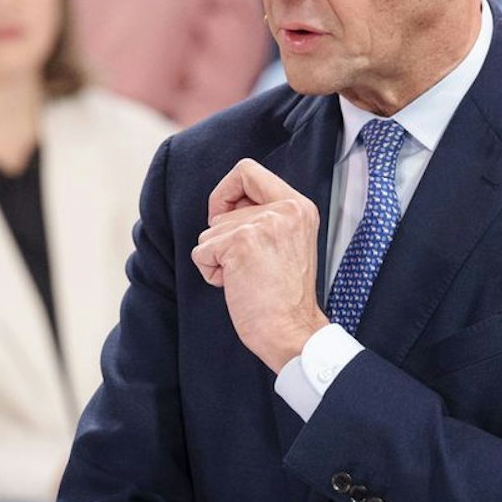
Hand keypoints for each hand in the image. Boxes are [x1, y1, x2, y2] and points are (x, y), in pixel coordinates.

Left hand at [193, 159, 328, 372]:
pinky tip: (236, 286)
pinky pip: (202, 251)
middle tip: (250, 267)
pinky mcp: (240, 244)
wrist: (291, 331)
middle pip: (223, 209)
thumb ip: (263, 216)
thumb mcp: (286, 241)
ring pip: (210, 232)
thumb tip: (221, 208)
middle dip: (223, 240)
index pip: (248, 170)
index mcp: (299, 205)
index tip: (224, 216)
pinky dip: (210, 272)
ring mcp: (263, 224)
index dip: (226, 190)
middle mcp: (285, 208)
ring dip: (218, 259)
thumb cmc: (284, 296)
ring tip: (247, 278)